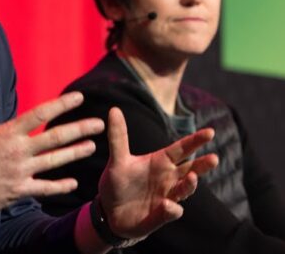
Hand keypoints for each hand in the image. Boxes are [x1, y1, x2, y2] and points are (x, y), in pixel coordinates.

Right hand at [0, 80, 104, 215]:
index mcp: (7, 132)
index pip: (40, 114)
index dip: (61, 104)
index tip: (79, 98)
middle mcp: (17, 151)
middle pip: (55, 137)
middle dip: (80, 129)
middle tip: (99, 124)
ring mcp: (20, 172)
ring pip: (55, 161)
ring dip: (76, 153)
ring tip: (92, 146)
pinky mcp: (18, 191)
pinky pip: (45, 188)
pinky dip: (60, 185)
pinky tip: (74, 182)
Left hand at [98, 107, 218, 238]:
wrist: (110, 212)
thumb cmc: (117, 183)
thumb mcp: (117, 159)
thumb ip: (118, 136)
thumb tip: (114, 109)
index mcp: (160, 162)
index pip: (181, 149)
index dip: (195, 140)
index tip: (210, 131)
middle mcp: (168, 178)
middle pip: (191, 169)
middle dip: (203, 165)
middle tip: (214, 158)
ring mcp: (167, 197)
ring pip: (185, 190)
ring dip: (190, 185)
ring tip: (193, 177)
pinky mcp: (162, 215)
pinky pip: (171, 211)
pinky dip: (171, 208)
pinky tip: (167, 204)